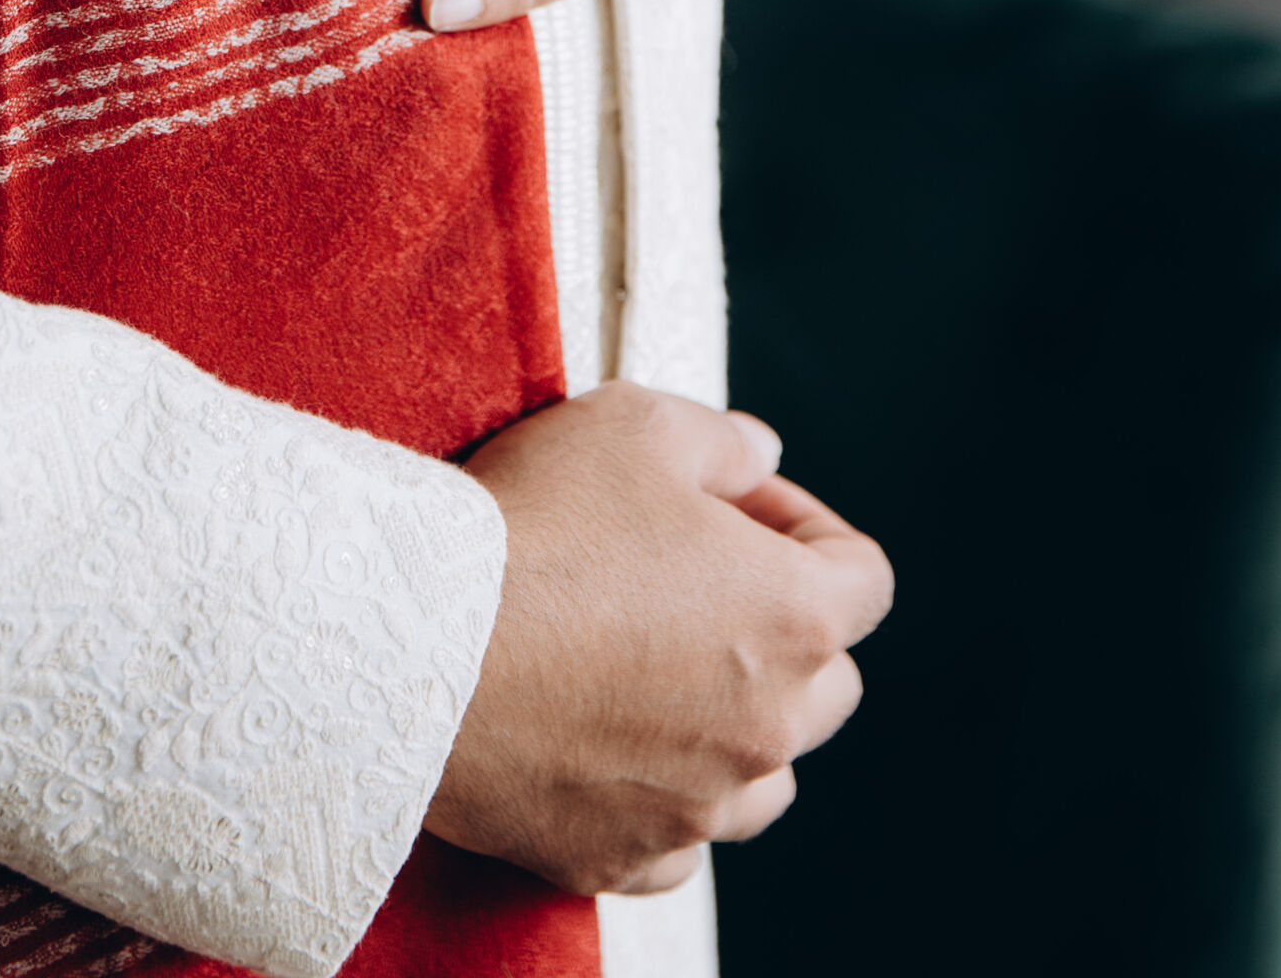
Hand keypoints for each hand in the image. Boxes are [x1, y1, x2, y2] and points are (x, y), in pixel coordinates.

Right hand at [426, 384, 893, 892]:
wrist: (416, 645)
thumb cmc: (531, 529)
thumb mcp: (635, 425)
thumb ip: (723, 439)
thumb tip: (760, 457)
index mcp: (791, 617)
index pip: (865, 578)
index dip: (807, 526)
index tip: (738, 505)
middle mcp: (766, 727)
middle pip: (829, 681)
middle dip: (780, 624)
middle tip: (690, 576)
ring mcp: (699, 806)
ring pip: (767, 774)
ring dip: (734, 721)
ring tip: (652, 664)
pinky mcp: (623, 855)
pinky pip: (680, 838)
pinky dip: (661, 794)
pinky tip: (604, 738)